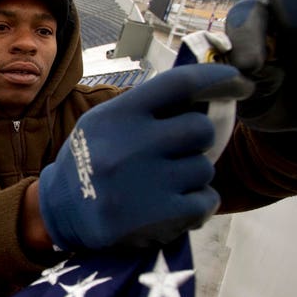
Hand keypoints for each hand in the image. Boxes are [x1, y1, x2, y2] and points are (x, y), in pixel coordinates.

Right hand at [38, 64, 252, 250]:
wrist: (60, 213)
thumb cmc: (90, 162)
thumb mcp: (104, 123)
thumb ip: (146, 108)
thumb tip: (204, 89)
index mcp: (118, 116)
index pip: (181, 84)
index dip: (217, 79)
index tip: (237, 82)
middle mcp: (131, 146)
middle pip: (200, 128)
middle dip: (196, 139)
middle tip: (178, 150)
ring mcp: (146, 184)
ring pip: (204, 167)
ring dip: (193, 175)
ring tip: (165, 183)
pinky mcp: (160, 218)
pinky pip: (206, 200)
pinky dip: (197, 203)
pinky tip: (173, 204)